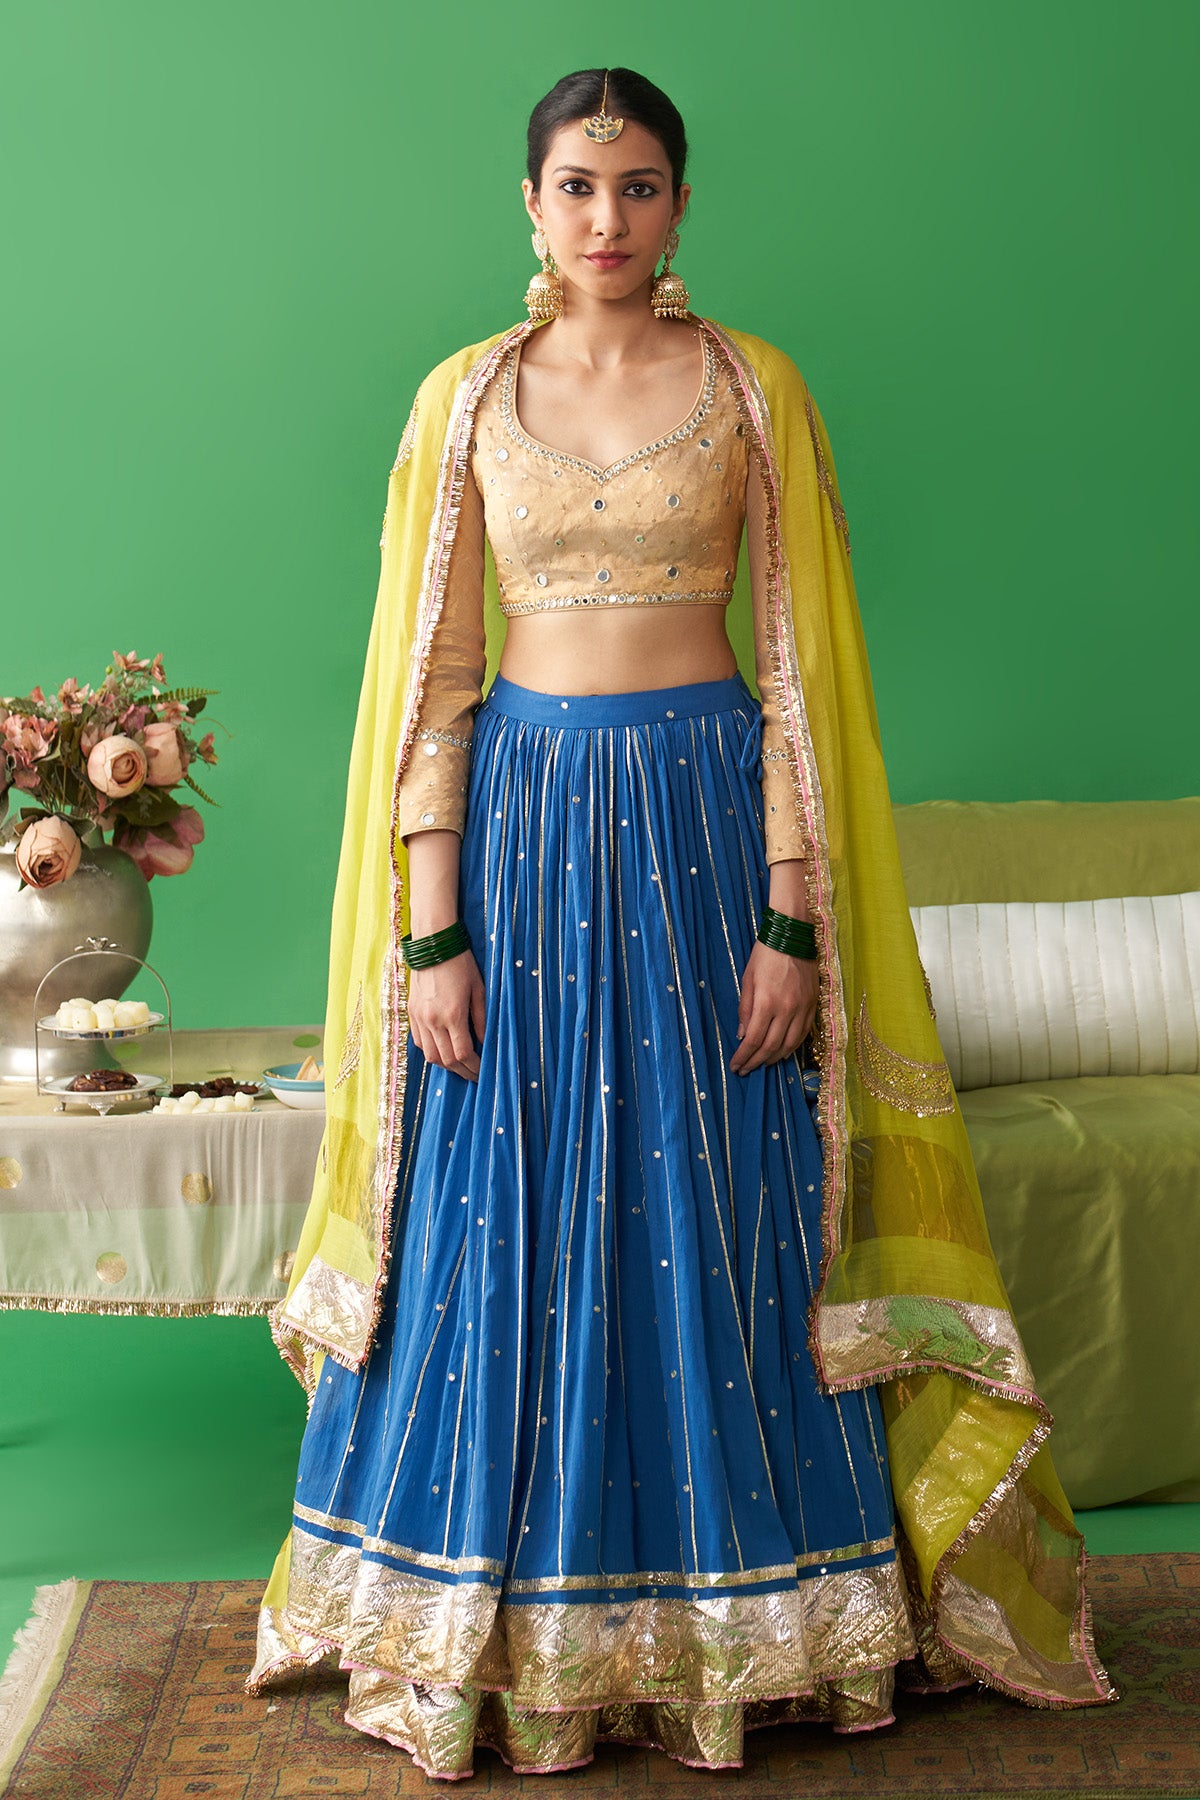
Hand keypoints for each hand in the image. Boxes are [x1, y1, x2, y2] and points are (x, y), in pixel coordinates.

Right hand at [408, 950, 485, 1080]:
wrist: (433, 945)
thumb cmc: (460, 964)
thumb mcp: (479, 990)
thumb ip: (481, 1019)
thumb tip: (485, 1042)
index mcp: (452, 1015)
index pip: (462, 1054)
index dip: (474, 1067)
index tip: (483, 1072)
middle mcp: (433, 1020)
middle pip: (445, 1060)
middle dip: (461, 1072)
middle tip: (474, 1076)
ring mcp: (419, 1017)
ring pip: (430, 1055)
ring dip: (445, 1065)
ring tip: (459, 1066)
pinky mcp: (411, 1012)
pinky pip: (419, 1042)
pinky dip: (431, 1052)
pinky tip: (442, 1050)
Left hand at [730, 940, 817, 1074]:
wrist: (793, 935)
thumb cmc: (765, 955)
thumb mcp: (747, 979)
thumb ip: (745, 1009)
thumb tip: (742, 1035)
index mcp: (766, 1002)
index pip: (753, 1040)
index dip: (743, 1057)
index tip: (735, 1066)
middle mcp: (786, 1009)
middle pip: (770, 1047)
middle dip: (756, 1062)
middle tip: (745, 1070)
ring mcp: (802, 1008)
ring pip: (789, 1044)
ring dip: (774, 1058)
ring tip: (762, 1063)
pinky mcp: (813, 1005)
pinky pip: (803, 1034)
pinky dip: (792, 1047)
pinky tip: (782, 1051)